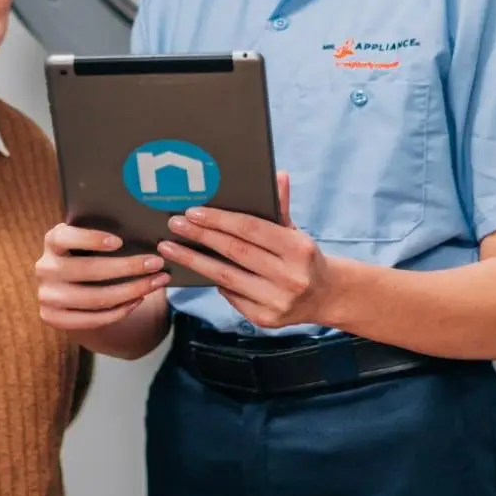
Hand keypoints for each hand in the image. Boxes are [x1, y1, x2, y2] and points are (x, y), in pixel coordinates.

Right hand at [35, 223, 168, 332]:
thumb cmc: (87, 253)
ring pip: (95, 298)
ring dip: (132, 290)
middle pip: (89, 270)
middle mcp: (45, 267)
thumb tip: (142, 234)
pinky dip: (120, 311)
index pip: (66, 237)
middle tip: (157, 263)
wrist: (68, 285)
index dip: (91, 239)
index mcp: (52, 240)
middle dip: (128, 267)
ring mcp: (47, 295)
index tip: (120, 242)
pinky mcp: (52, 318)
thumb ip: (103, 237)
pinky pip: (92, 319)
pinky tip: (139, 299)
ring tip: (156, 282)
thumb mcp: (87, 241)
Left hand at [158, 172, 341, 329]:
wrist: (325, 296)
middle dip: (200, 237)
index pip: (251, 229)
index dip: (220, 220)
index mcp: (299, 249)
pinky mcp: (265, 320)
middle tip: (173, 225)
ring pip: (226, 278)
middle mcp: (290, 277)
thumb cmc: (302, 257)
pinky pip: (231, 296)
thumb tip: (277, 175)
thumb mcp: (295, 231)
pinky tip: (198, 269)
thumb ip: (280, 207)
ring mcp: (277, 301)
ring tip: (170, 248)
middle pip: (235, 252)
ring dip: (194, 261)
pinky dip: (214, 281)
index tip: (192, 212)